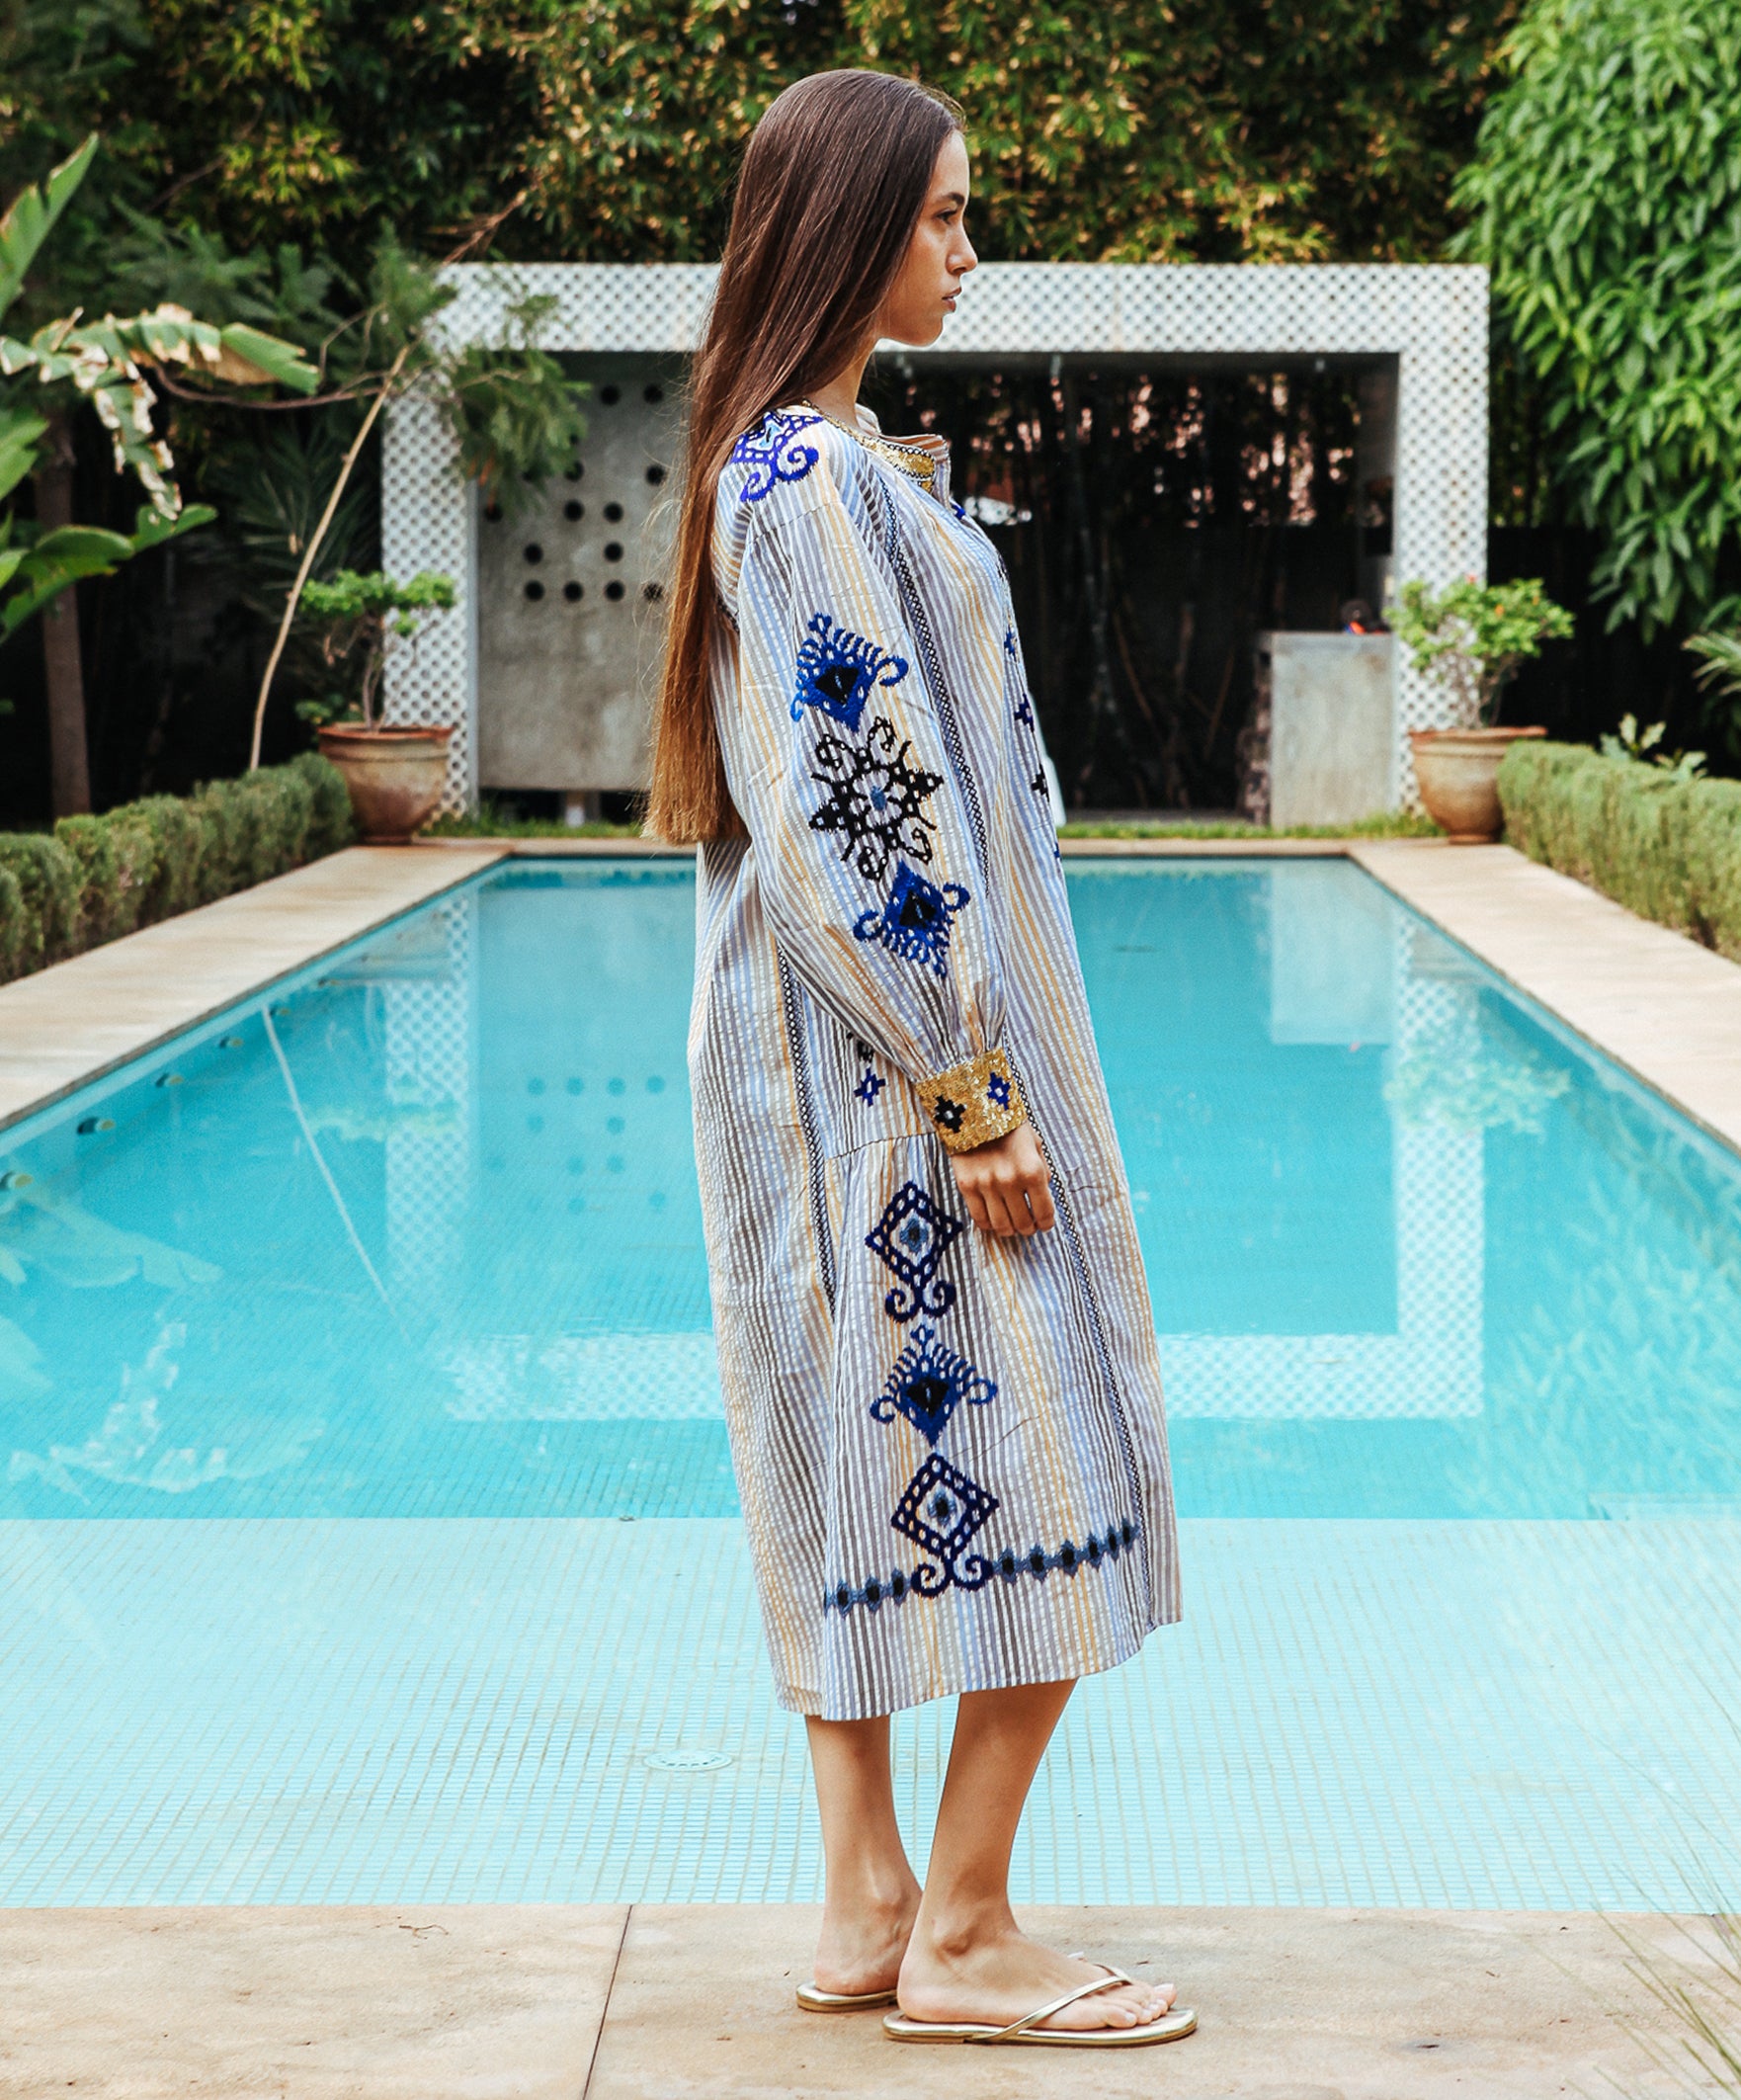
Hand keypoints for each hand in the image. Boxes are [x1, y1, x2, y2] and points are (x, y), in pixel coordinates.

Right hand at [948, 1124, 1054, 1238]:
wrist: (973, 1108)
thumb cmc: (1007, 1124)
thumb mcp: (1034, 1142)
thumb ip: (1042, 1169)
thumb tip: (1044, 1192)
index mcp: (1032, 1170)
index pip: (1044, 1211)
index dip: (1047, 1223)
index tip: (1045, 1224)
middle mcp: (1010, 1181)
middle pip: (1023, 1222)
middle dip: (1029, 1229)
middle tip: (1029, 1227)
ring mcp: (986, 1185)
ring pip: (1001, 1225)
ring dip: (1009, 1231)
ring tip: (1012, 1227)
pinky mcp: (966, 1186)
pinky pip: (979, 1217)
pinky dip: (988, 1225)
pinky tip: (993, 1220)